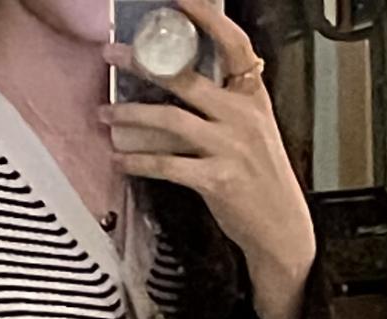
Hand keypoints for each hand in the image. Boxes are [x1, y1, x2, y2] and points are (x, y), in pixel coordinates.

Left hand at [101, 0, 316, 318]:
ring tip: (105, 113)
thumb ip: (223, 106)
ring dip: (132, 115)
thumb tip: (178, 86)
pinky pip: (168, 165)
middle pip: (186, 79)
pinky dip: (140, 161)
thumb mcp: (252, 131)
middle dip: (143, 63)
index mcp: (252, 97)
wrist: (281, 228)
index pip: (232, 44)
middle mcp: (242, 116)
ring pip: (171, 120)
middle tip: (112, 54)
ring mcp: (230, 148)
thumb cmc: (261, 180)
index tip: (177, 1)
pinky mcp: (217, 180)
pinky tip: (120, 159)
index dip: (205, 17)